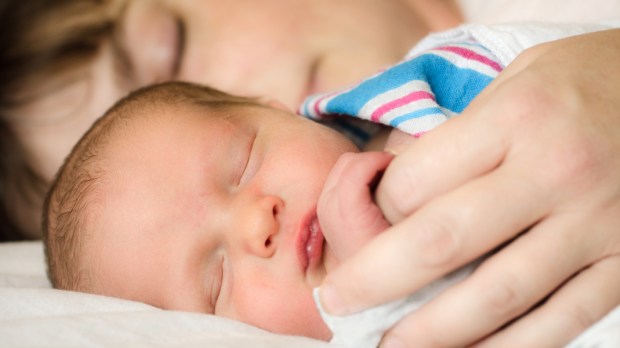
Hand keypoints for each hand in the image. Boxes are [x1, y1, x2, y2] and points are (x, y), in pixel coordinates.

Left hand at [319, 28, 619, 346]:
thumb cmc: (581, 82)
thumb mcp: (513, 81)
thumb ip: (458, 137)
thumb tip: (396, 198)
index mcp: (516, 118)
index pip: (418, 181)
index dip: (379, 208)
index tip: (370, 218)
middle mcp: (554, 173)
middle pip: (443, 243)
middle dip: (376, 281)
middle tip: (338, 301)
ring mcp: (595, 226)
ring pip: (497, 297)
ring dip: (433, 332)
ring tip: (389, 345)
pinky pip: (560, 321)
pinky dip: (506, 347)